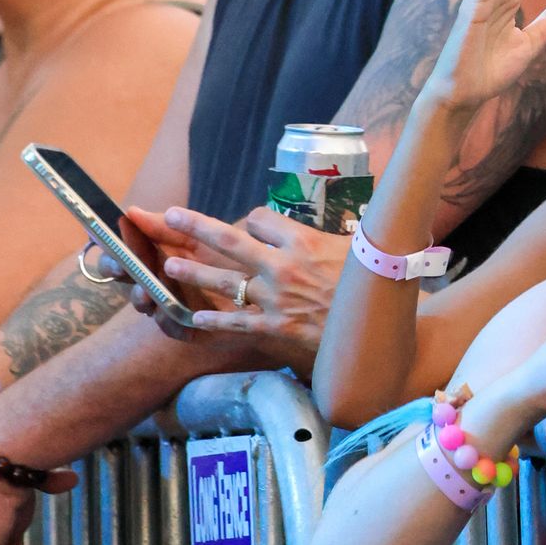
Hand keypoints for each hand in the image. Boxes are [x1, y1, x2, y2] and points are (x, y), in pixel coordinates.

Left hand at [126, 202, 350, 371]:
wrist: (375, 328)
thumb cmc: (371, 282)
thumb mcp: (354, 245)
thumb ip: (329, 234)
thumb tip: (325, 222)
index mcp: (303, 241)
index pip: (262, 218)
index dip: (254, 219)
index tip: (254, 224)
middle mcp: (283, 266)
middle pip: (230, 240)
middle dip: (197, 226)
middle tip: (171, 215)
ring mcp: (276, 299)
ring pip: (226, 282)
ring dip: (194, 272)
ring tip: (170, 265)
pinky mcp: (275, 329)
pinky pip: (238, 323)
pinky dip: (215, 320)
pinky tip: (195, 315)